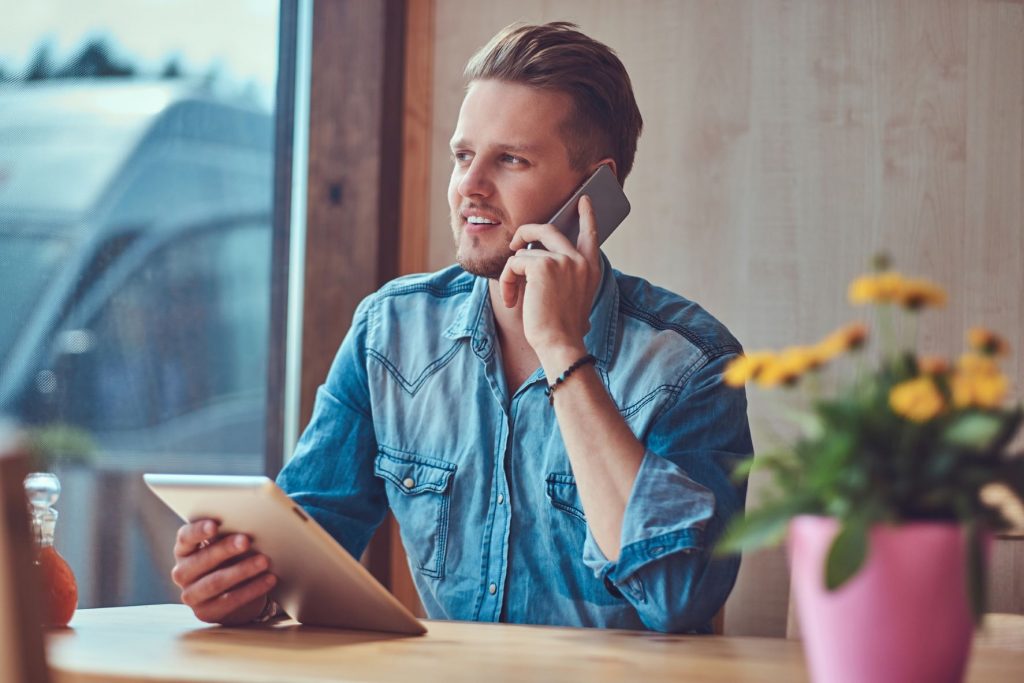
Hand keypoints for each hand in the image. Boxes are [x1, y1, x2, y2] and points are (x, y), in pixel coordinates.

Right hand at [170, 520, 276, 624]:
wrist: (234, 594)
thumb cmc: (229, 560)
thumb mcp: (225, 547)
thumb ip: (227, 536)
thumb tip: (245, 525)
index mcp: (184, 550)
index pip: (186, 537)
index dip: (198, 531)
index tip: (215, 525)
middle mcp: (182, 573)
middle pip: (202, 560)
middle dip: (225, 549)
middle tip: (246, 541)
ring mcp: (191, 595)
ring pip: (216, 582)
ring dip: (242, 570)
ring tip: (264, 561)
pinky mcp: (205, 613)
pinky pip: (229, 600)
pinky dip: (252, 589)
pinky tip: (269, 579)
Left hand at [499, 195, 600, 360]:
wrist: (560, 344)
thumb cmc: (562, 328)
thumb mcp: (571, 297)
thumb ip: (565, 275)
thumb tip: (537, 257)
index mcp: (590, 268)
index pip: (590, 234)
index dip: (586, 216)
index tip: (584, 201)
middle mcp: (580, 260)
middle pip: (548, 230)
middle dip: (526, 231)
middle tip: (515, 243)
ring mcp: (563, 260)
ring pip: (524, 253)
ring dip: (511, 275)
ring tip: (513, 296)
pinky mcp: (543, 265)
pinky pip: (514, 263)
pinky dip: (506, 281)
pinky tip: (511, 300)